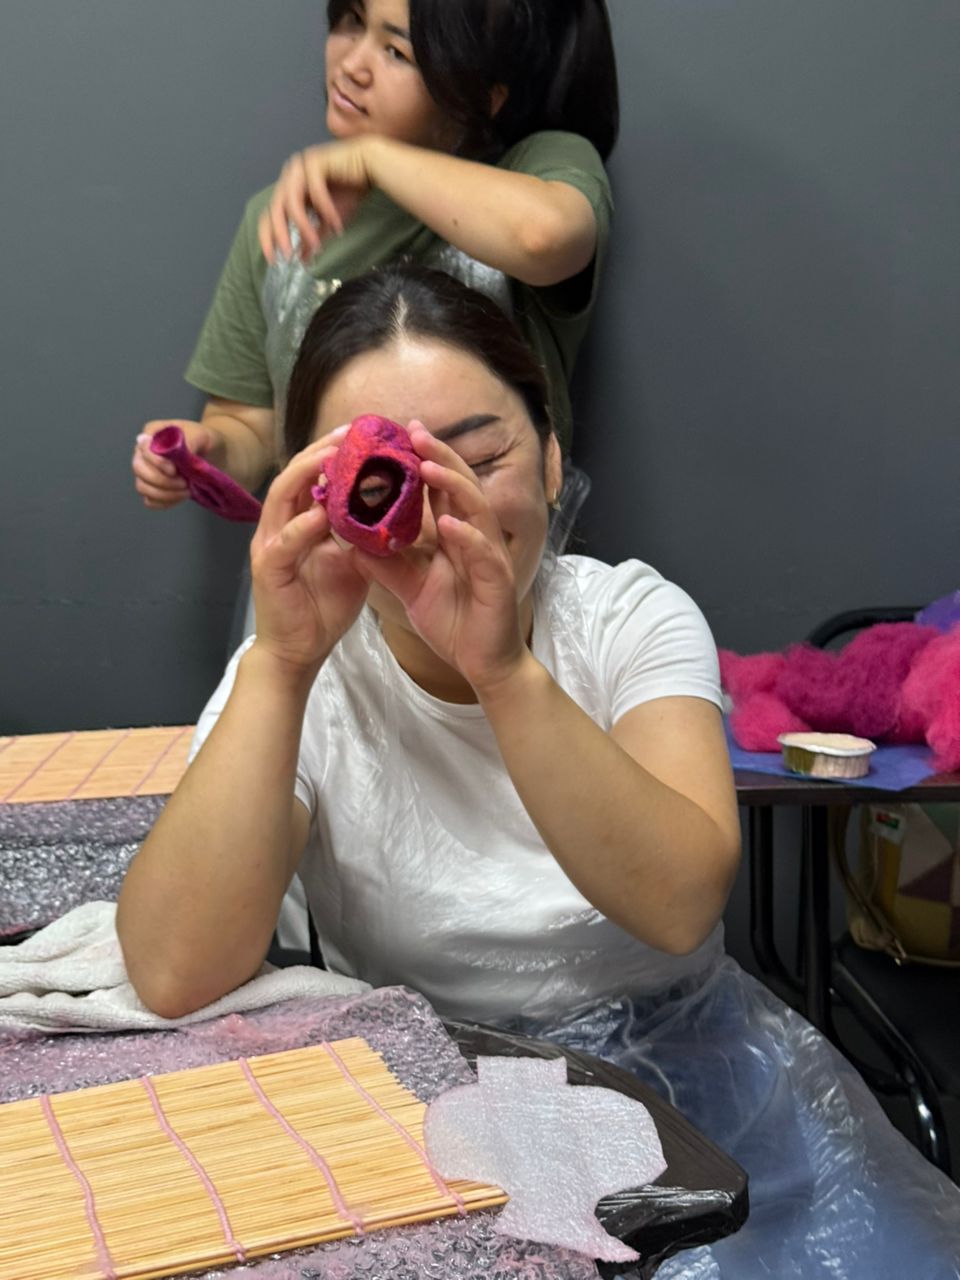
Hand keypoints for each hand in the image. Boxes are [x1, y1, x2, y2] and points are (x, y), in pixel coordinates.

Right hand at [132, 420, 218, 510]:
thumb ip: (188, 442)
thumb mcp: (200, 435)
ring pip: (142, 487)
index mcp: (152, 434)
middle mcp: (143, 453)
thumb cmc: (203, 440)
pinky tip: (179, 497)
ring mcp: (146, 471)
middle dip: (161, 481)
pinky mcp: (154, 488)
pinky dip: (164, 502)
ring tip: (186, 491)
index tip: (174, 470)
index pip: (143, 448)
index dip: (156, 462)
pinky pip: (150, 501)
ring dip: (164, 494)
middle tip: (184, 483)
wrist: (212, 453)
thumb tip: (177, 452)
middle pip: (138, 469)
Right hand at [250, 427, 369, 672]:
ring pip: (283, 496)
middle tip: (350, 432)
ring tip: (334, 456)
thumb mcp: (351, 562)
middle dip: (321, 450)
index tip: (363, 432)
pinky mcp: (269, 570)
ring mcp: (269, 545)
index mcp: (297, 521)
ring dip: (308, 473)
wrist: (300, 651)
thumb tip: (390, 508)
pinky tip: (323, 512)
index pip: (312, 475)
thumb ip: (361, 534)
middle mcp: (279, 526)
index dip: (333, 451)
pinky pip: (285, 542)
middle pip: (294, 474)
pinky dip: (303, 526)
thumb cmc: (323, 606)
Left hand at [258, 139, 374, 263]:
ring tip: (316, 244)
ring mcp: (301, 166)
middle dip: (280, 235)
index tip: (274, 260)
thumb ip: (312, 236)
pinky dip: (326, 210)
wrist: (372, 168)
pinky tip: (337, 225)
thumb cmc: (350, 191)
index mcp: (288, 188)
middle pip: (275, 209)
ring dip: (303, 226)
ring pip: (292, 201)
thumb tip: (302, 259)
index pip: (269, 215)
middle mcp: (290, 176)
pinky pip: (315, 191)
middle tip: (288, 256)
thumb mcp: (328, 221)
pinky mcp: (316, 161)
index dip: (267, 238)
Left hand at [359, 426, 526, 691]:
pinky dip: (467, 536)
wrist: (480, 663)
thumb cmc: (454, 622)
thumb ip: (385, 564)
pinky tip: (449, 524)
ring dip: (452, 485)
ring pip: (476, 509)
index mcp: (456, 535)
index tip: (401, 435)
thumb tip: (351, 542)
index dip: (423, 460)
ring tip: (427, 465)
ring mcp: (489, 556)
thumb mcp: (410, 588)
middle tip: (415, 431)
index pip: (440, 489)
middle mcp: (476, 536)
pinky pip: (483, 553)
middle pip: (460, 486)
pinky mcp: (498, 580)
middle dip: (439, 456)